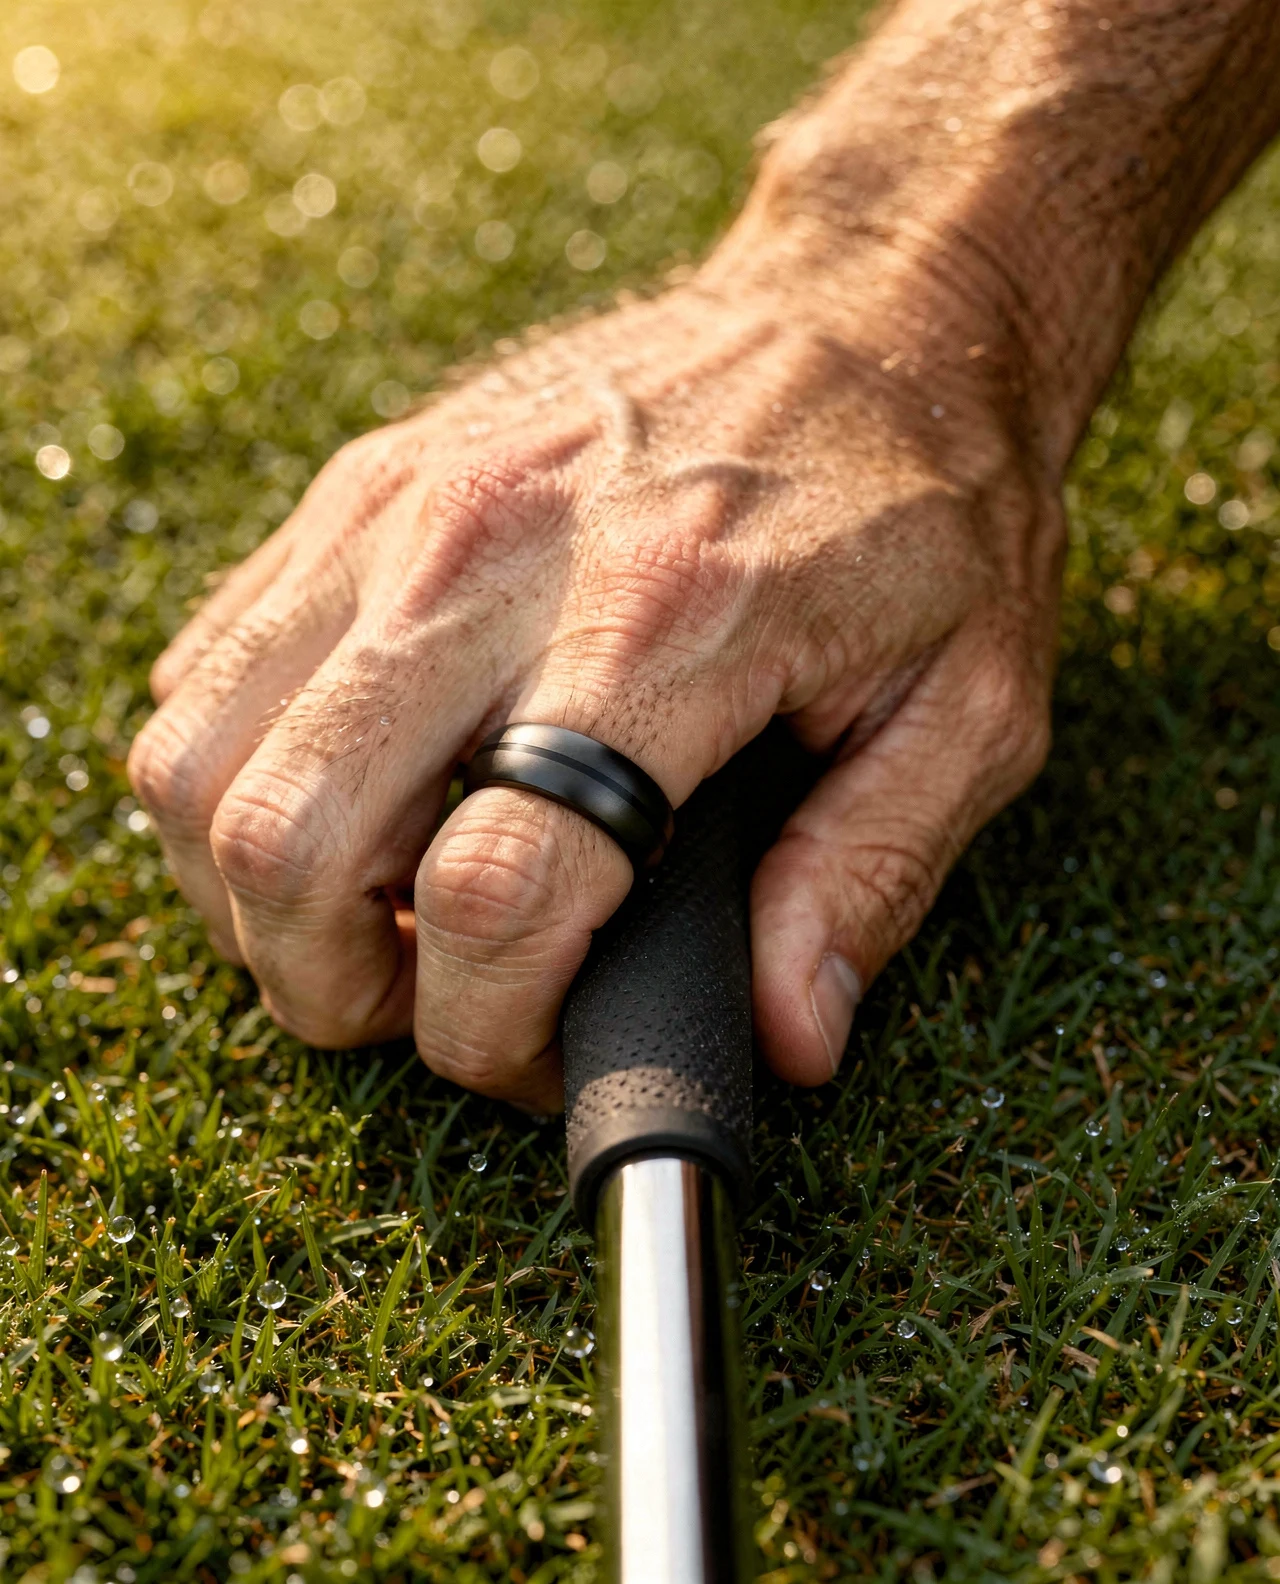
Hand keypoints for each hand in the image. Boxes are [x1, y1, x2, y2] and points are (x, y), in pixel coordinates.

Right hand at [128, 242, 1059, 1109]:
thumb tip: (780, 1041)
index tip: (540, 1046)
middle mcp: (496, 556)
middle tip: (424, 997)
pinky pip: (210, 663)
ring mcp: (403, 505)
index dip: (489, 1030)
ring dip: (253, 889)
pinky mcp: (361, 481)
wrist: (870, 302)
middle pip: (285, 835)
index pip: (493, 892)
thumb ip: (870, 878)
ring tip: (370, 907)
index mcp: (666, 628)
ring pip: (196, 755)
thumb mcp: (972, 708)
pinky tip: (352, 791)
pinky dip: (239, 771)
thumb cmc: (931, 510)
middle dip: (327, 984)